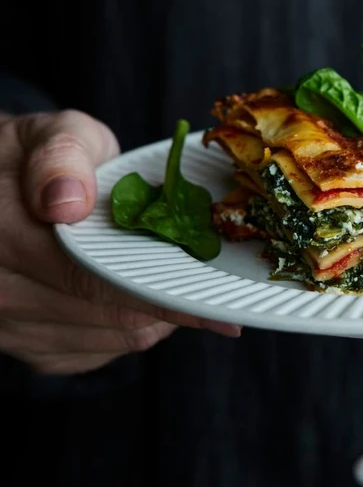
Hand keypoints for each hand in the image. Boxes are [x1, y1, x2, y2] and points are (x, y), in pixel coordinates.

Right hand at [0, 110, 240, 375]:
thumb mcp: (51, 136)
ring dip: (155, 316)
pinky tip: (144, 297)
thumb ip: (61, 158)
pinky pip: (97, 351)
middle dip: (172, 304)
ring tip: (180, 282)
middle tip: (218, 294)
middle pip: (111, 317)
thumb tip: (68, 202)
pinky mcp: (28, 348)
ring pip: (111, 339)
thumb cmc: (35, 158)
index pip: (94, 277)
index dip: (161, 294)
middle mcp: (3, 293)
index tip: (216, 308)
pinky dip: (131, 328)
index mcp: (5, 237)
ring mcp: (12, 328)